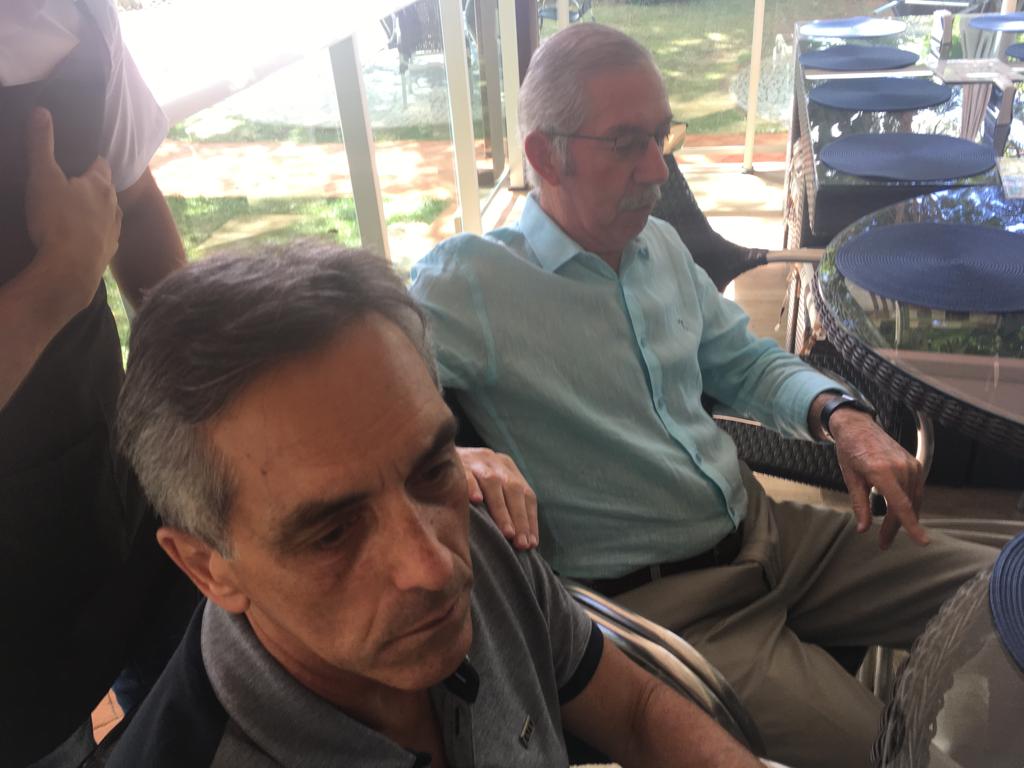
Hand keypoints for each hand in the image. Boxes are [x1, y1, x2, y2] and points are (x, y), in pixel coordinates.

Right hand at [25, 107, 121, 313]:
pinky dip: (92, 234)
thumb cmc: (57, 220)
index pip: (99, 164)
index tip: (76, 159)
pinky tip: (79, 238)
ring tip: (74, 212)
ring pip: (106, 214)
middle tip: (70, 184)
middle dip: (90, 186)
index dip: (87, 160)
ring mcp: (114, 231)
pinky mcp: (108, 253)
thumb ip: (42, 145)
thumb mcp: (43, 177)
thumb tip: (42, 112)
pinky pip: (102, 238)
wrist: (70, 270)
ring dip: (94, 211)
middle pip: (105, 189)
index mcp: (100, 185)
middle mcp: (114, 206)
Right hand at [456, 447, 538, 549]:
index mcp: (506, 466)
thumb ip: (503, 503)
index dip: (530, 519)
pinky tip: (476, 501)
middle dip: (519, 518)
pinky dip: (472, 487)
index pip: (526, 493)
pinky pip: (466, 474)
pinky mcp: (456, 461)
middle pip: (513, 489)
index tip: (532, 544)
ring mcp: (475, 459)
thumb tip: (519, 539)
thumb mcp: (488, 486)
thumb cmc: (464, 481)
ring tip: (507, 533)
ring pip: (493, 483)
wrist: (433, 455)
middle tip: (521, 544)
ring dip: (502, 510)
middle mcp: (494, 460)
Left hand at [829, 408, 927, 549]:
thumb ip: (859, 504)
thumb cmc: (850, 451)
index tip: (923, 542)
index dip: (911, 526)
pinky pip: (916, 490)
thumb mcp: (850, 479)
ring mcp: (911, 464)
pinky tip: (900, 514)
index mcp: (882, 471)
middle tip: (884, 543)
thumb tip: (863, 529)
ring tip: (888, 532)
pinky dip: (909, 504)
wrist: (858, 426)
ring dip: (904, 518)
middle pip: (905, 506)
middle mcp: (901, 468)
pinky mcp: (915, 463)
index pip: (901, 504)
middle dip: (896, 528)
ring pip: (913, 500)